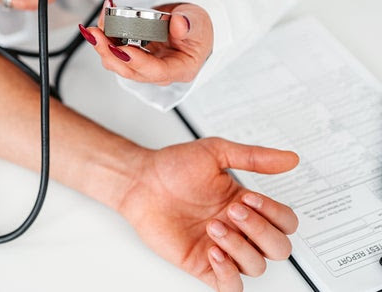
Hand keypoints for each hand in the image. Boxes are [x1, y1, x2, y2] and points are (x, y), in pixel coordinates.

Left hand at [80, 0, 212, 84]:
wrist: (190, 25)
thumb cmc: (197, 29)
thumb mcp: (198, 23)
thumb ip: (189, 25)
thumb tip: (179, 23)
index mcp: (179, 69)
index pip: (155, 71)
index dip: (136, 61)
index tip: (121, 49)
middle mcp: (157, 72)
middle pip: (129, 70)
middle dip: (109, 52)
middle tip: (96, 34)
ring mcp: (143, 65)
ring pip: (117, 62)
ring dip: (102, 45)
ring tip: (95, 26)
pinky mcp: (132, 56)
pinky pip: (114, 50)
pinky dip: (105, 37)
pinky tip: (101, 21)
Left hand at [118, 138, 298, 290]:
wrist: (141, 182)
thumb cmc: (173, 167)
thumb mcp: (216, 153)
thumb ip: (254, 157)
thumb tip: (290, 158)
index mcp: (247, 206)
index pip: (285, 222)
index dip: (275, 213)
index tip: (248, 197)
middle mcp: (238, 229)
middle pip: (278, 248)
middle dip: (260, 229)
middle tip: (233, 210)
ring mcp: (222, 248)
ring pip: (256, 266)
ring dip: (240, 246)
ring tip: (213, 226)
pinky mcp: (202, 264)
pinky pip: (230, 286)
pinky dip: (229, 274)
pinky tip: (215, 252)